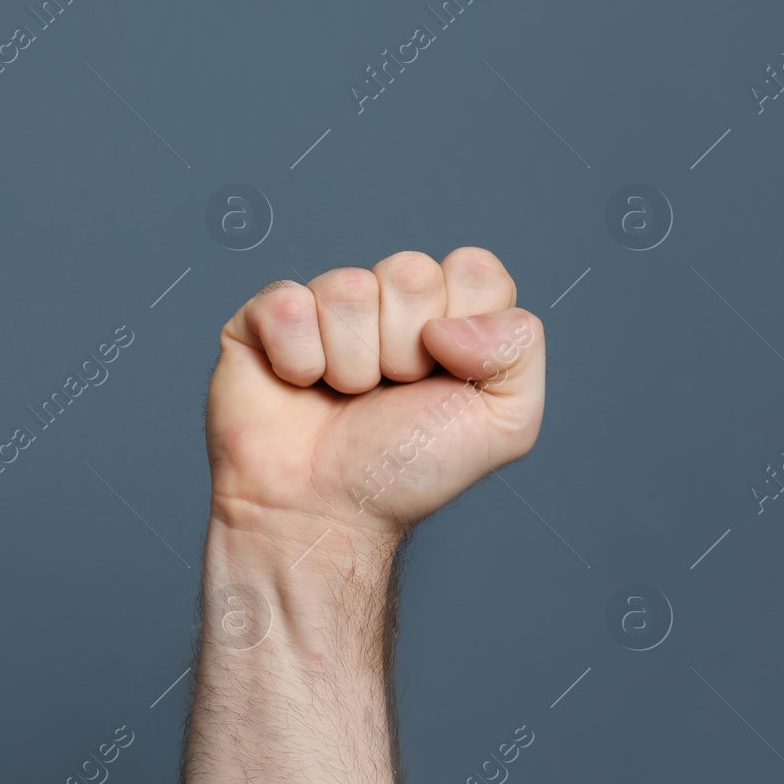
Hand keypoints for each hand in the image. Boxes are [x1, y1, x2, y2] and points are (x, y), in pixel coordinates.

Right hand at [206, 247, 545, 543]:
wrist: (323, 514)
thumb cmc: (402, 475)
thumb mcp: (505, 425)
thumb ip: (520, 349)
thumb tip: (448, 320)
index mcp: (446, 316)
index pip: (473, 269)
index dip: (462, 328)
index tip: (443, 379)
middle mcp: (386, 304)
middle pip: (410, 272)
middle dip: (404, 349)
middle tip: (387, 395)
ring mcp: (323, 307)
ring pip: (348, 287)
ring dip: (350, 363)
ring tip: (342, 398)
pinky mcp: (263, 319)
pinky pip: (287, 303)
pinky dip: (297, 359)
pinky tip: (298, 386)